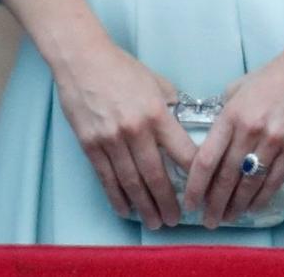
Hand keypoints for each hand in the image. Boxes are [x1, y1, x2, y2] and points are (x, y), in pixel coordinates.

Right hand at [53, 40, 195, 228]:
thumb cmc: (121, 68)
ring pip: (131, 182)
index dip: (193, 174)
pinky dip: (117, 198)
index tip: (200, 189)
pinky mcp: (91, 146)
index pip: (181, 150)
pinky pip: (106, 179)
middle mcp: (136, 130)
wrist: (83, 61)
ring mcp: (111, 140)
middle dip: (167, 201)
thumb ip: (170, 104)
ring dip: (144, 206)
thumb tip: (182, 123)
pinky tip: (126, 210)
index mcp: (157, 112)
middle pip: (155, 175)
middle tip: (175, 219)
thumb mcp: (156, 81)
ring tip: (154, 222)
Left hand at [182, 47, 283, 227]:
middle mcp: (250, 129)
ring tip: (228, 218)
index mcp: (231, 114)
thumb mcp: (240, 87)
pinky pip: (274, 181)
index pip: (206, 159)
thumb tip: (213, 137)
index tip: (190, 202)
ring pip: (249, 184)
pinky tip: (252, 207)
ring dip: (236, 206)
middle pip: (226, 178)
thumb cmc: (274, 74)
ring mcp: (274, 140)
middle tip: (208, 221)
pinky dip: (261, 198)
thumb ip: (225, 112)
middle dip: (214, 204)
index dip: (195, 186)